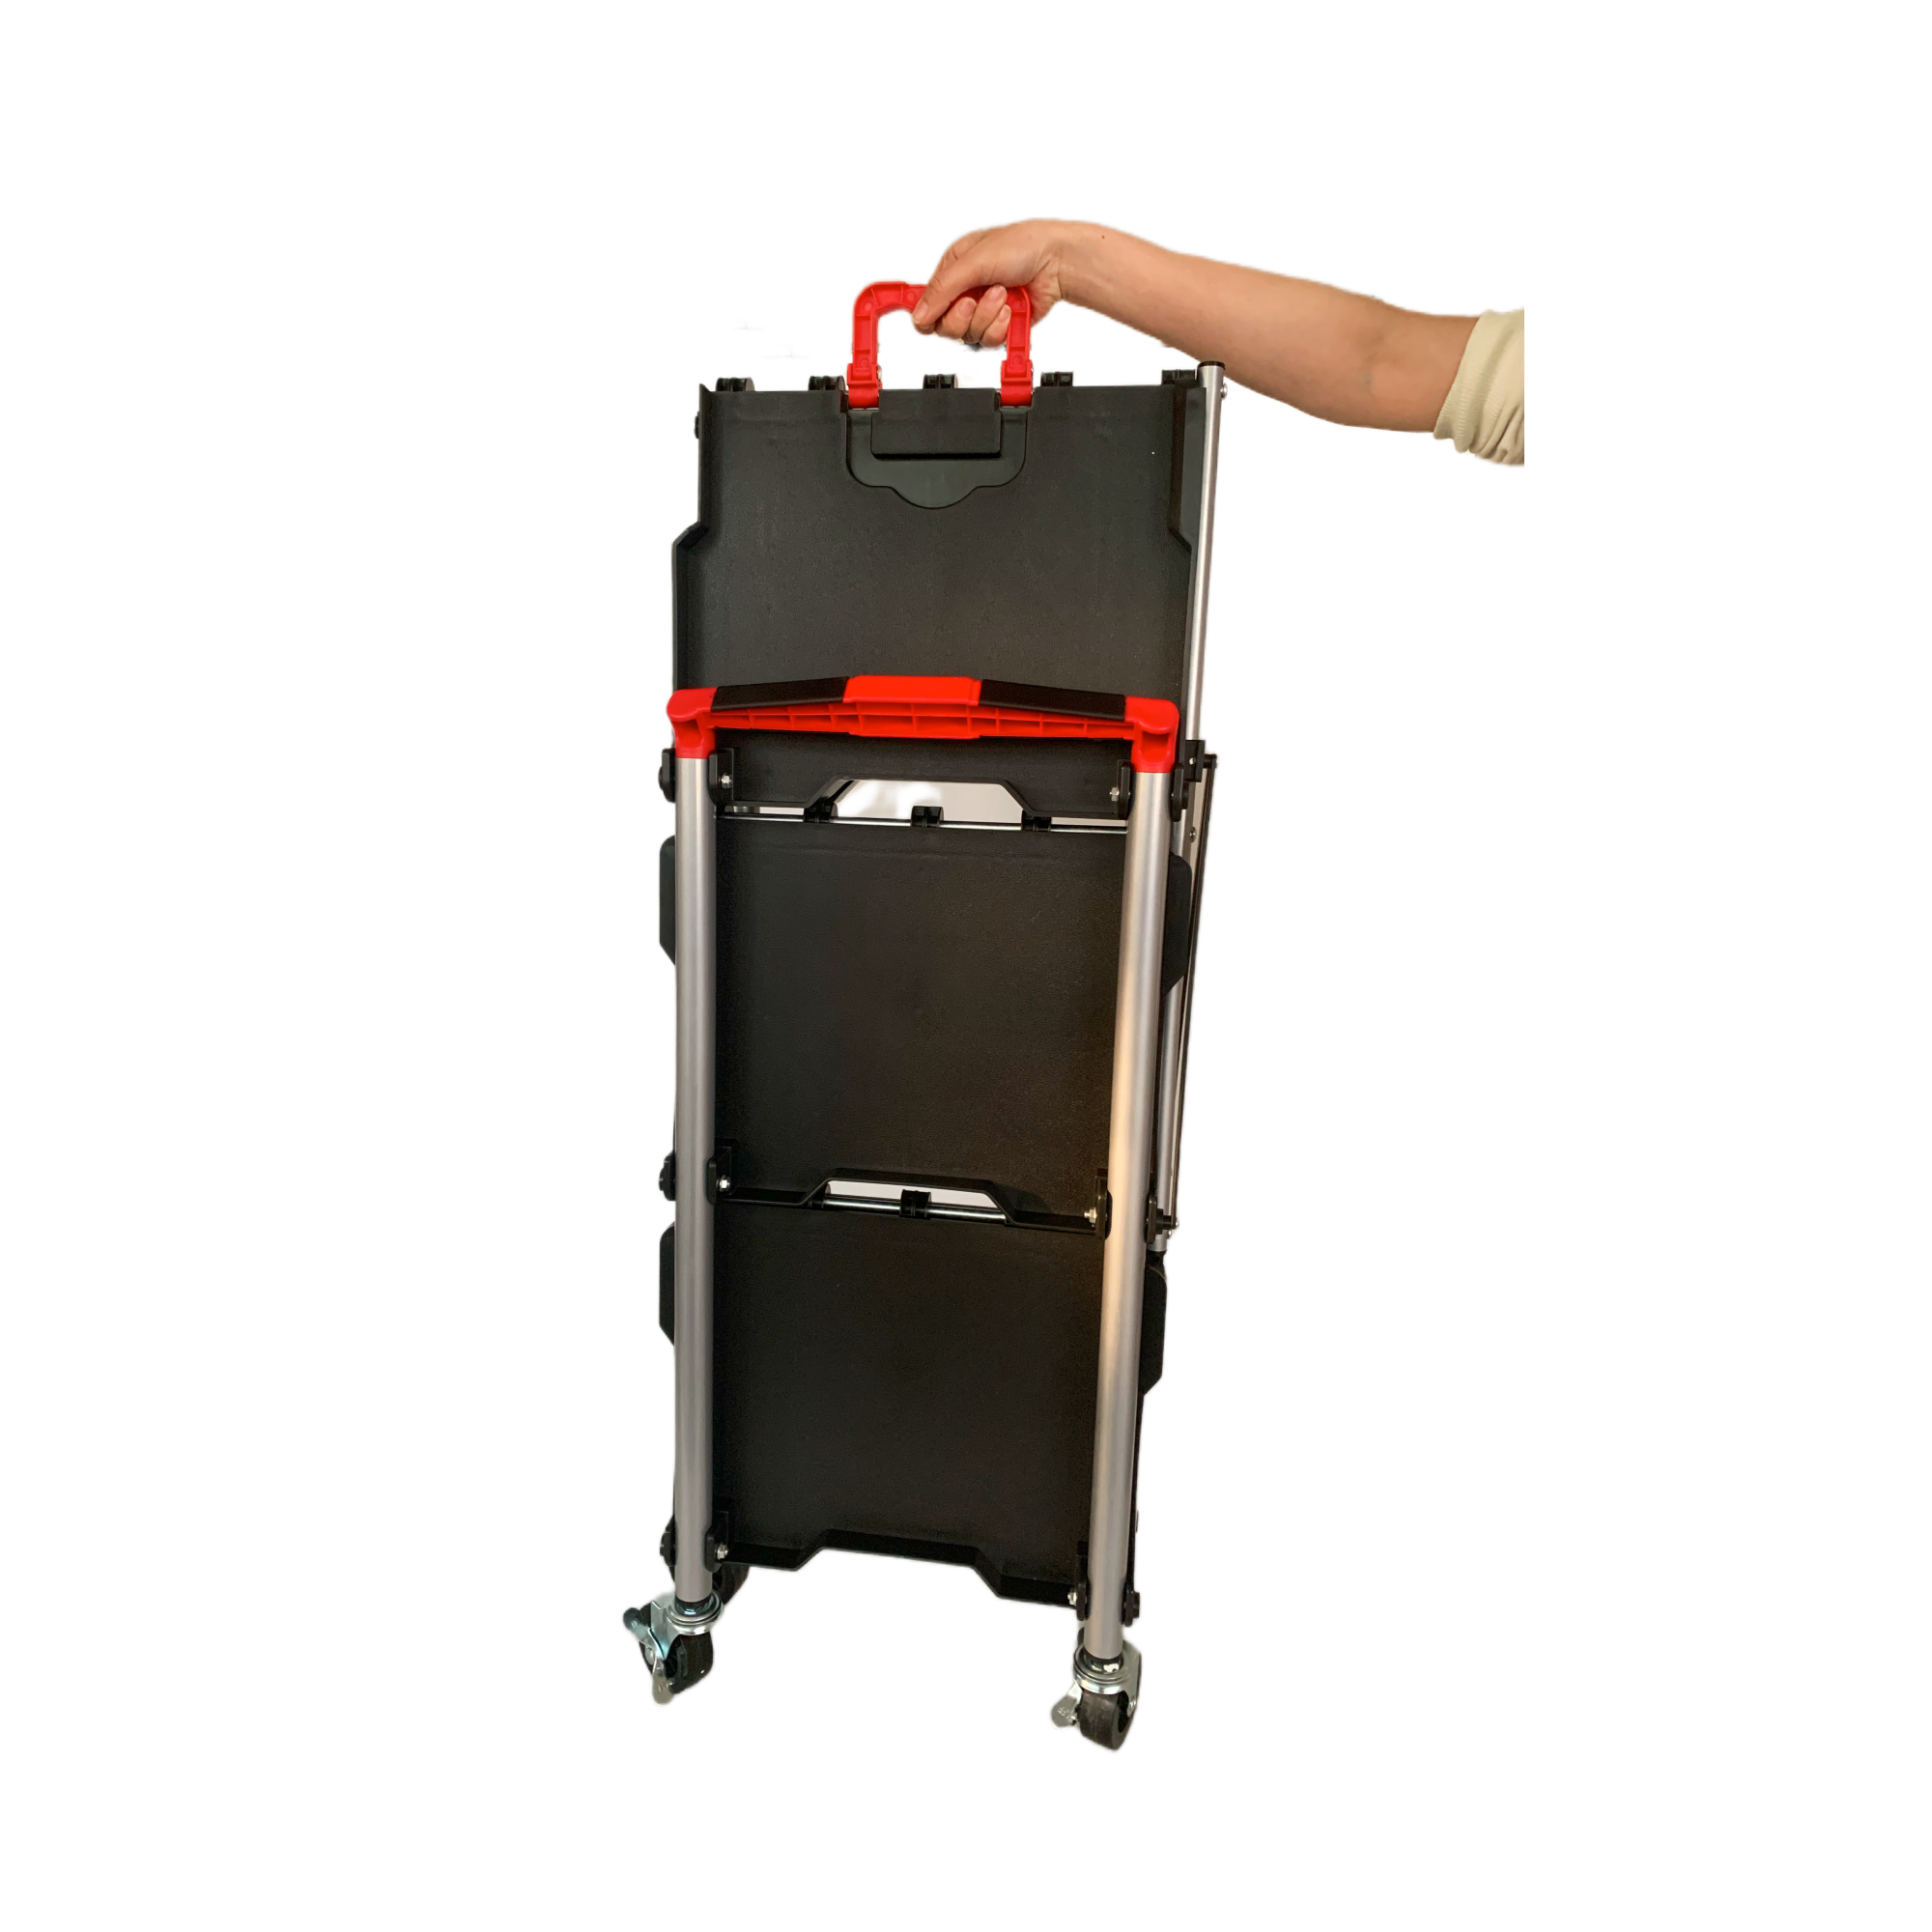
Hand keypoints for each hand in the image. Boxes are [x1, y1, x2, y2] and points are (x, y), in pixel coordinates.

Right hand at [910, 221, 1077, 346]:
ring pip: (969, 335)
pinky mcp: (1000, 325)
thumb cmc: (1022, 246)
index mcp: (953, 269)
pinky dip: (1001, 326)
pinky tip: (1010, 309)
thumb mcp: (973, 261)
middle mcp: (966, 291)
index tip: (924, 320)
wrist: (1056, 262)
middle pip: (945, 326)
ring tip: (1002, 295)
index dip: (924, 313)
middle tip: (975, 300)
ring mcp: (984, 310)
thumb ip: (942, 290)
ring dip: (987, 316)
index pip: (926, 303)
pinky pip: (989, 341)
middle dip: (962, 315)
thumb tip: (919, 314)